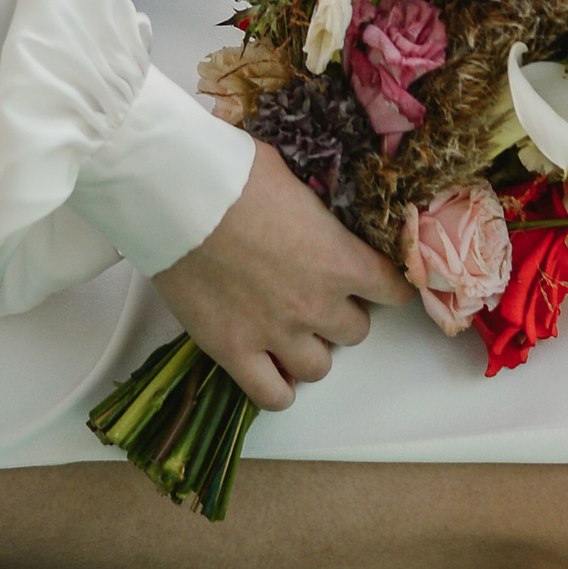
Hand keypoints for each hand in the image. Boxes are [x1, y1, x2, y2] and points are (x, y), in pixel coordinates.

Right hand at [152, 139, 406, 412]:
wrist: (176, 194)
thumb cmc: (231, 173)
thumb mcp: (291, 176)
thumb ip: (315, 209)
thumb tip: (318, 211)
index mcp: (338, 259)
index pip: (391, 290)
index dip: (385, 285)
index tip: (375, 281)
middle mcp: (315, 304)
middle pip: (355, 332)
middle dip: (340, 312)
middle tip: (318, 295)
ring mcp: (275, 334)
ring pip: (319, 367)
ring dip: (310, 348)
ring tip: (291, 329)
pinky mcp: (234, 351)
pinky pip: (273, 395)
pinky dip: (278, 387)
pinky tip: (271, 367)